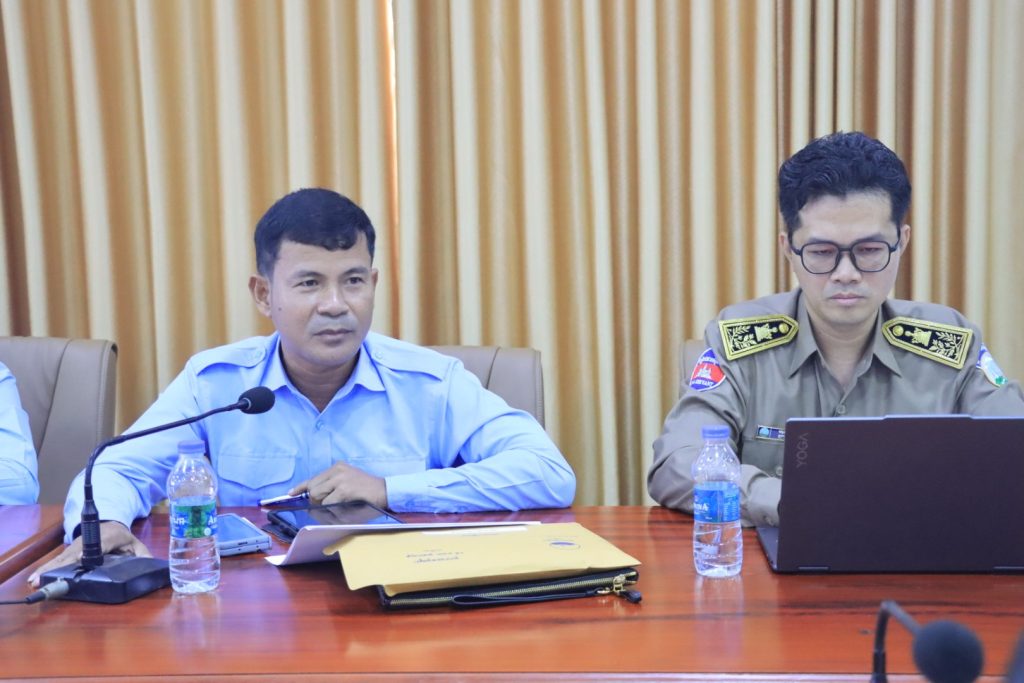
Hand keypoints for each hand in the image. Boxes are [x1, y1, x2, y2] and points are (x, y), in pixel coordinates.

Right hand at [28, 521, 151, 587]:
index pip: (98, 545)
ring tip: (34, 581)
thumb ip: (142, 555)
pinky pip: (58, 561)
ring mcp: (77, 545)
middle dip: (59, 566)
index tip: (78, 559)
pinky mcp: (70, 551)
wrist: (109, 522)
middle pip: (72, 553)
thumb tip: (149, 566)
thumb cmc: (121, 536)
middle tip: (43, 578)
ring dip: (47, 569)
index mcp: (108, 536)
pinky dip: (47, 569)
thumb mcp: (135, 544)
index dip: (88, 552)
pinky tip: (35, 579)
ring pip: (61, 558)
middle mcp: (88, 540)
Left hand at [289, 462, 387, 508]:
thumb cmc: (368, 492)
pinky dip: (334, 510)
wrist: (386, 491)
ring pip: (318, 496)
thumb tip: (313, 504)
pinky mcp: (344, 489)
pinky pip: (328, 504)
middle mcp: (337, 470)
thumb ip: (332, 489)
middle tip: (329, 506)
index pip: (313, 478)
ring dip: (325, 506)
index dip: (300, 487)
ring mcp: (340, 479)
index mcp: (337, 467)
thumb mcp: (348, 484)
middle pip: (313, 488)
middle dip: (316, 501)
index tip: (291, 494)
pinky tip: (345, 507)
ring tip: (340, 506)